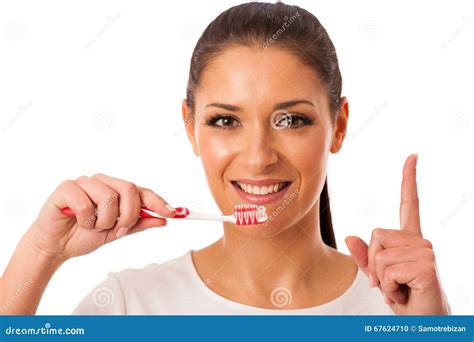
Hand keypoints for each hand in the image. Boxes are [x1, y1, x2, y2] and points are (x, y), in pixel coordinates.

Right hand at [27, 174, 175, 260]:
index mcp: (115, 190)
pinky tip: (78, 223)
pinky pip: (86, 203)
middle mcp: (102, 182)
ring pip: (109, 197)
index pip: (141, 191)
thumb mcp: (116, 233)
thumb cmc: (84, 236)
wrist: (56, 246)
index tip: (172, 213)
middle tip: (118, 230)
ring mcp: (84, 182)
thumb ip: (138, 224)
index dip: (157, 201)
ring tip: (93, 227)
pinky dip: (86, 220)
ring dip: (104, 221)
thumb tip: (164, 220)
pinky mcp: (67, 187)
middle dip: (128, 215)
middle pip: (129, 189)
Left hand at [345, 154, 449, 314]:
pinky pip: (386, 270)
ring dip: (381, 279)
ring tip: (399, 288)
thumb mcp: (379, 277)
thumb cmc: (406, 298)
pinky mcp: (426, 265)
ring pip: (379, 254)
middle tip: (390, 283)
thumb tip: (350, 237)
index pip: (408, 204)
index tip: (413, 156)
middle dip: (373, 263)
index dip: (408, 180)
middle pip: (376, 234)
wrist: (425, 322)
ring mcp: (425, 252)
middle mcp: (420, 242)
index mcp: (410, 240)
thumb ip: (365, 257)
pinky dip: (388, 287)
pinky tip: (405, 293)